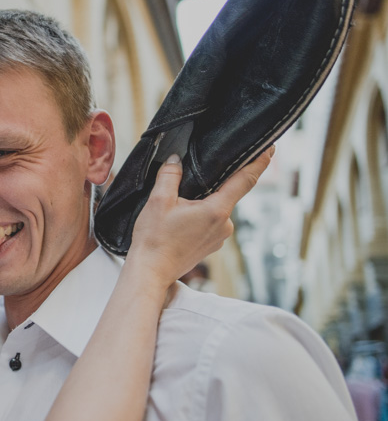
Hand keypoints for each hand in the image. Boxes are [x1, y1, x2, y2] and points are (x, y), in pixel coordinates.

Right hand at [126, 146, 273, 288]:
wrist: (151, 272)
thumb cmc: (154, 240)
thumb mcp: (158, 201)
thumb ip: (169, 175)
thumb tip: (175, 160)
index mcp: (216, 210)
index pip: (245, 180)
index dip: (259, 162)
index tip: (270, 149)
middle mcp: (224, 225)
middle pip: (226, 194)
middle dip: (210, 186)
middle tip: (187, 186)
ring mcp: (219, 237)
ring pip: (216, 209)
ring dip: (202, 203)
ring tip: (176, 210)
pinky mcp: (212, 244)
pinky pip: (211, 222)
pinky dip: (199, 217)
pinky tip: (179, 222)